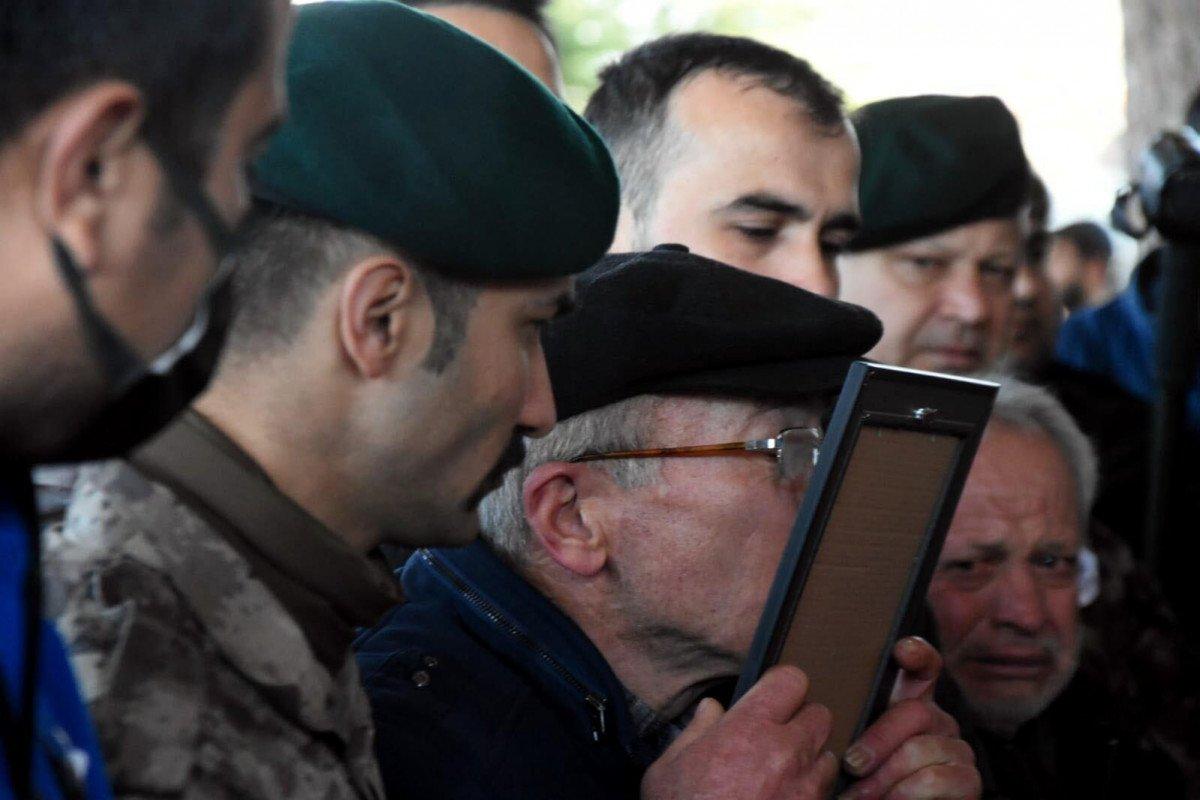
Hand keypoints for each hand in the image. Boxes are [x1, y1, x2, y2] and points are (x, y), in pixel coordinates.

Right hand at [641, 665, 838, 799]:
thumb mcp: (667, 769)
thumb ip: (695, 731)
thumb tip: (711, 710)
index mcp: (748, 728)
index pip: (791, 680)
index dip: (783, 686)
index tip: (774, 697)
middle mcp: (785, 752)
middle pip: (820, 715)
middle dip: (804, 722)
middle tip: (781, 738)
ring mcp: (804, 789)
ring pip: (830, 757)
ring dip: (813, 761)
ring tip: (787, 776)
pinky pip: (826, 795)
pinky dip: (812, 795)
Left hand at [837, 637, 979, 799]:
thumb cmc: (870, 780)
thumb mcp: (859, 748)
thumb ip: (854, 723)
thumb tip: (821, 713)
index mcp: (913, 703)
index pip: (924, 666)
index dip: (917, 653)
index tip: (901, 650)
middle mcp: (939, 719)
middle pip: (914, 712)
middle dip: (877, 742)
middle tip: (851, 765)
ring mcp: (957, 749)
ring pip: (920, 750)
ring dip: (884, 778)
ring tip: (860, 795)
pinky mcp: (969, 780)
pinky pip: (935, 779)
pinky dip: (905, 794)